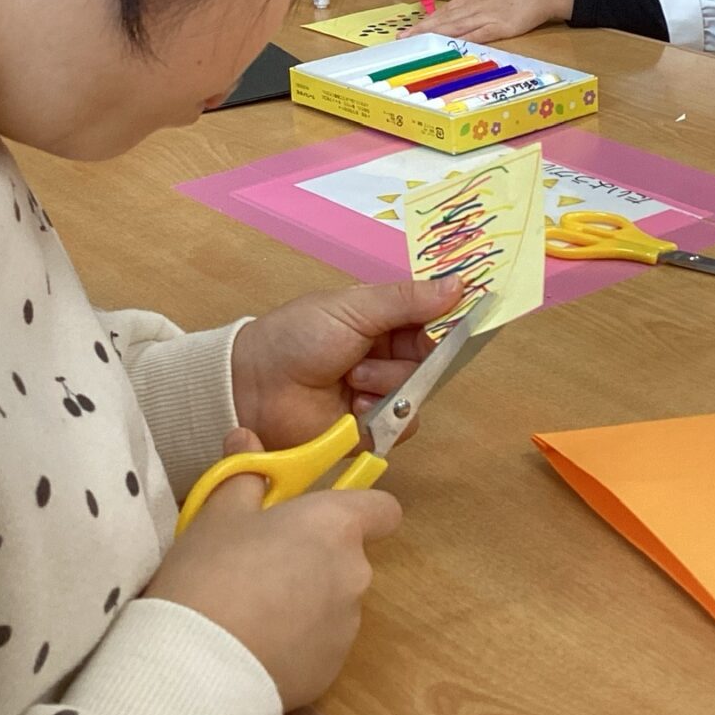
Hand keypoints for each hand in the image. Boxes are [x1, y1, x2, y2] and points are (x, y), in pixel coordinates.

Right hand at [146, 427, 400, 708]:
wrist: (197, 666)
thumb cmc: (209, 574)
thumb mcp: (217, 516)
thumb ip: (244, 476)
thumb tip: (247, 437)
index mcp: (335, 526)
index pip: (383, 509)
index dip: (358, 508)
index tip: (321, 515)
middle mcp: (355, 572)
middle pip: (348, 556)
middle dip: (314, 558)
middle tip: (260, 564)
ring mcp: (348, 625)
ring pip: (333, 601)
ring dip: (305, 601)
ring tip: (250, 612)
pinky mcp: (333, 669)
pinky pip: (320, 644)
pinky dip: (297, 642)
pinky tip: (254, 646)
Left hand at [231, 280, 462, 450]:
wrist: (255, 385)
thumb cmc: (299, 336)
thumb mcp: (354, 308)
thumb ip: (407, 300)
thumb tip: (459, 284)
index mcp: (385, 322)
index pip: (434, 322)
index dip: (444, 324)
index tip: (452, 321)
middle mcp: (388, 357)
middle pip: (432, 361)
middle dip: (408, 357)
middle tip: (372, 351)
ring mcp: (381, 394)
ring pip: (419, 394)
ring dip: (386, 384)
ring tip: (351, 379)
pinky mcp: (373, 430)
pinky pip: (402, 427)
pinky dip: (380, 416)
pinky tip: (352, 407)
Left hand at [399, 0, 575, 43]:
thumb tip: (466, 11)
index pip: (446, 12)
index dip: (426, 21)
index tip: (409, 29)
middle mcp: (477, 6)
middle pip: (445, 20)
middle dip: (422, 29)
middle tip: (402, 38)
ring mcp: (488, 16)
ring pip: (456, 27)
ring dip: (434, 35)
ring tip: (415, 41)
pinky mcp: (502, 26)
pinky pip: (478, 35)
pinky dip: (461, 40)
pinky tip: (448, 46)